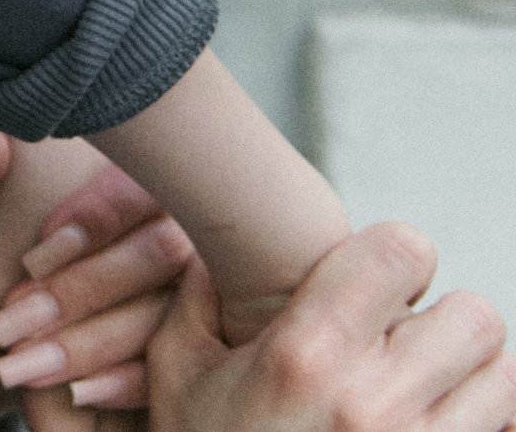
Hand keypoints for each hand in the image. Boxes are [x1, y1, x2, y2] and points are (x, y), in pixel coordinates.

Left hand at [0, 154, 196, 414]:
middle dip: (77, 293)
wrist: (28, 277)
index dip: (91, 222)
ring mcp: (196, 290)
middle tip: (6, 326)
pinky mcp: (192, 341)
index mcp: (139, 176)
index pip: (133, 191)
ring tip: (21, 366)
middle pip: (155, 258)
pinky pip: (172, 364)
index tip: (30, 259)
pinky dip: (123, 382)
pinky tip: (76, 392)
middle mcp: (184, 229)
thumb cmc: (9, 216)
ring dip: (88, 345)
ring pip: (159, 317)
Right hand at [147, 224, 515, 431]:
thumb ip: (196, 302)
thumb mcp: (178, 375)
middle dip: (442, 321)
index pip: (402, 251)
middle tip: (401, 340)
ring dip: (472, 375)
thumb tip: (212, 248)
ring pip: (505, 376)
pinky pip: (505, 431)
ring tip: (424, 385)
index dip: (392, 255)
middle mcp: (373, 401)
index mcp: (305, 354)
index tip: (370, 281)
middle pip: (475, 315)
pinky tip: (436, 420)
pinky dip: (484, 421)